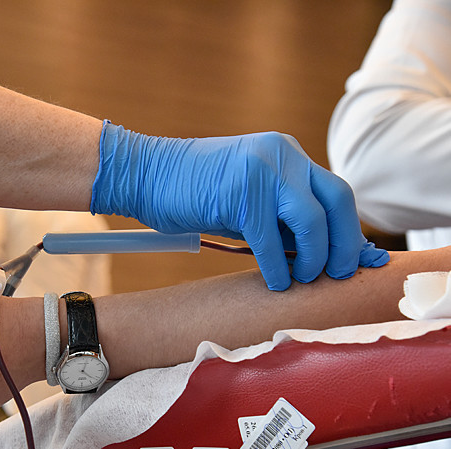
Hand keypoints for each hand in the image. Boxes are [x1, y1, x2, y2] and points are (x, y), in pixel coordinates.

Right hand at [91, 121, 388, 290]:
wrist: (143, 174)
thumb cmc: (192, 193)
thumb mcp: (247, 201)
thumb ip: (282, 219)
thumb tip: (321, 254)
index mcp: (286, 154)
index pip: (336, 192)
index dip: (350, 231)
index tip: (358, 261)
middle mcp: (282, 154)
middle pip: (338, 200)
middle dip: (343, 244)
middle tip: (335, 275)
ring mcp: (262, 170)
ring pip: (313, 220)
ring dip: (315, 257)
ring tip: (303, 278)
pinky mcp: (240, 193)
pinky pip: (272, 240)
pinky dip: (277, 267)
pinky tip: (275, 282)